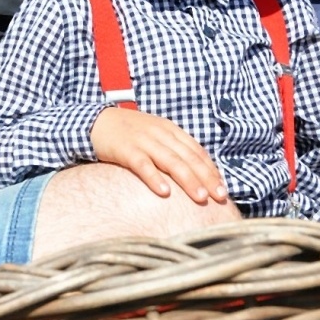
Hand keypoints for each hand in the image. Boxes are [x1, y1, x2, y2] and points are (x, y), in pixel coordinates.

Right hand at [89, 106, 227, 204]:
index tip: (223, 189)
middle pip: (188, 157)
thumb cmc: (130, 133)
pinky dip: (154, 178)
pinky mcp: (125, 149)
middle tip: (220, 197)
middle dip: (206, 178)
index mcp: (170, 130)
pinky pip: (142, 165)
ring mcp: (143, 141)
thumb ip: (174, 149)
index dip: (211, 170)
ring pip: (170, 161)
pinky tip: (164, 192)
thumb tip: (198, 174)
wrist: (97, 121)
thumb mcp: (155, 135)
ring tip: (200, 197)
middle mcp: (160, 134)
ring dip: (187, 180)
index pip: (196, 151)